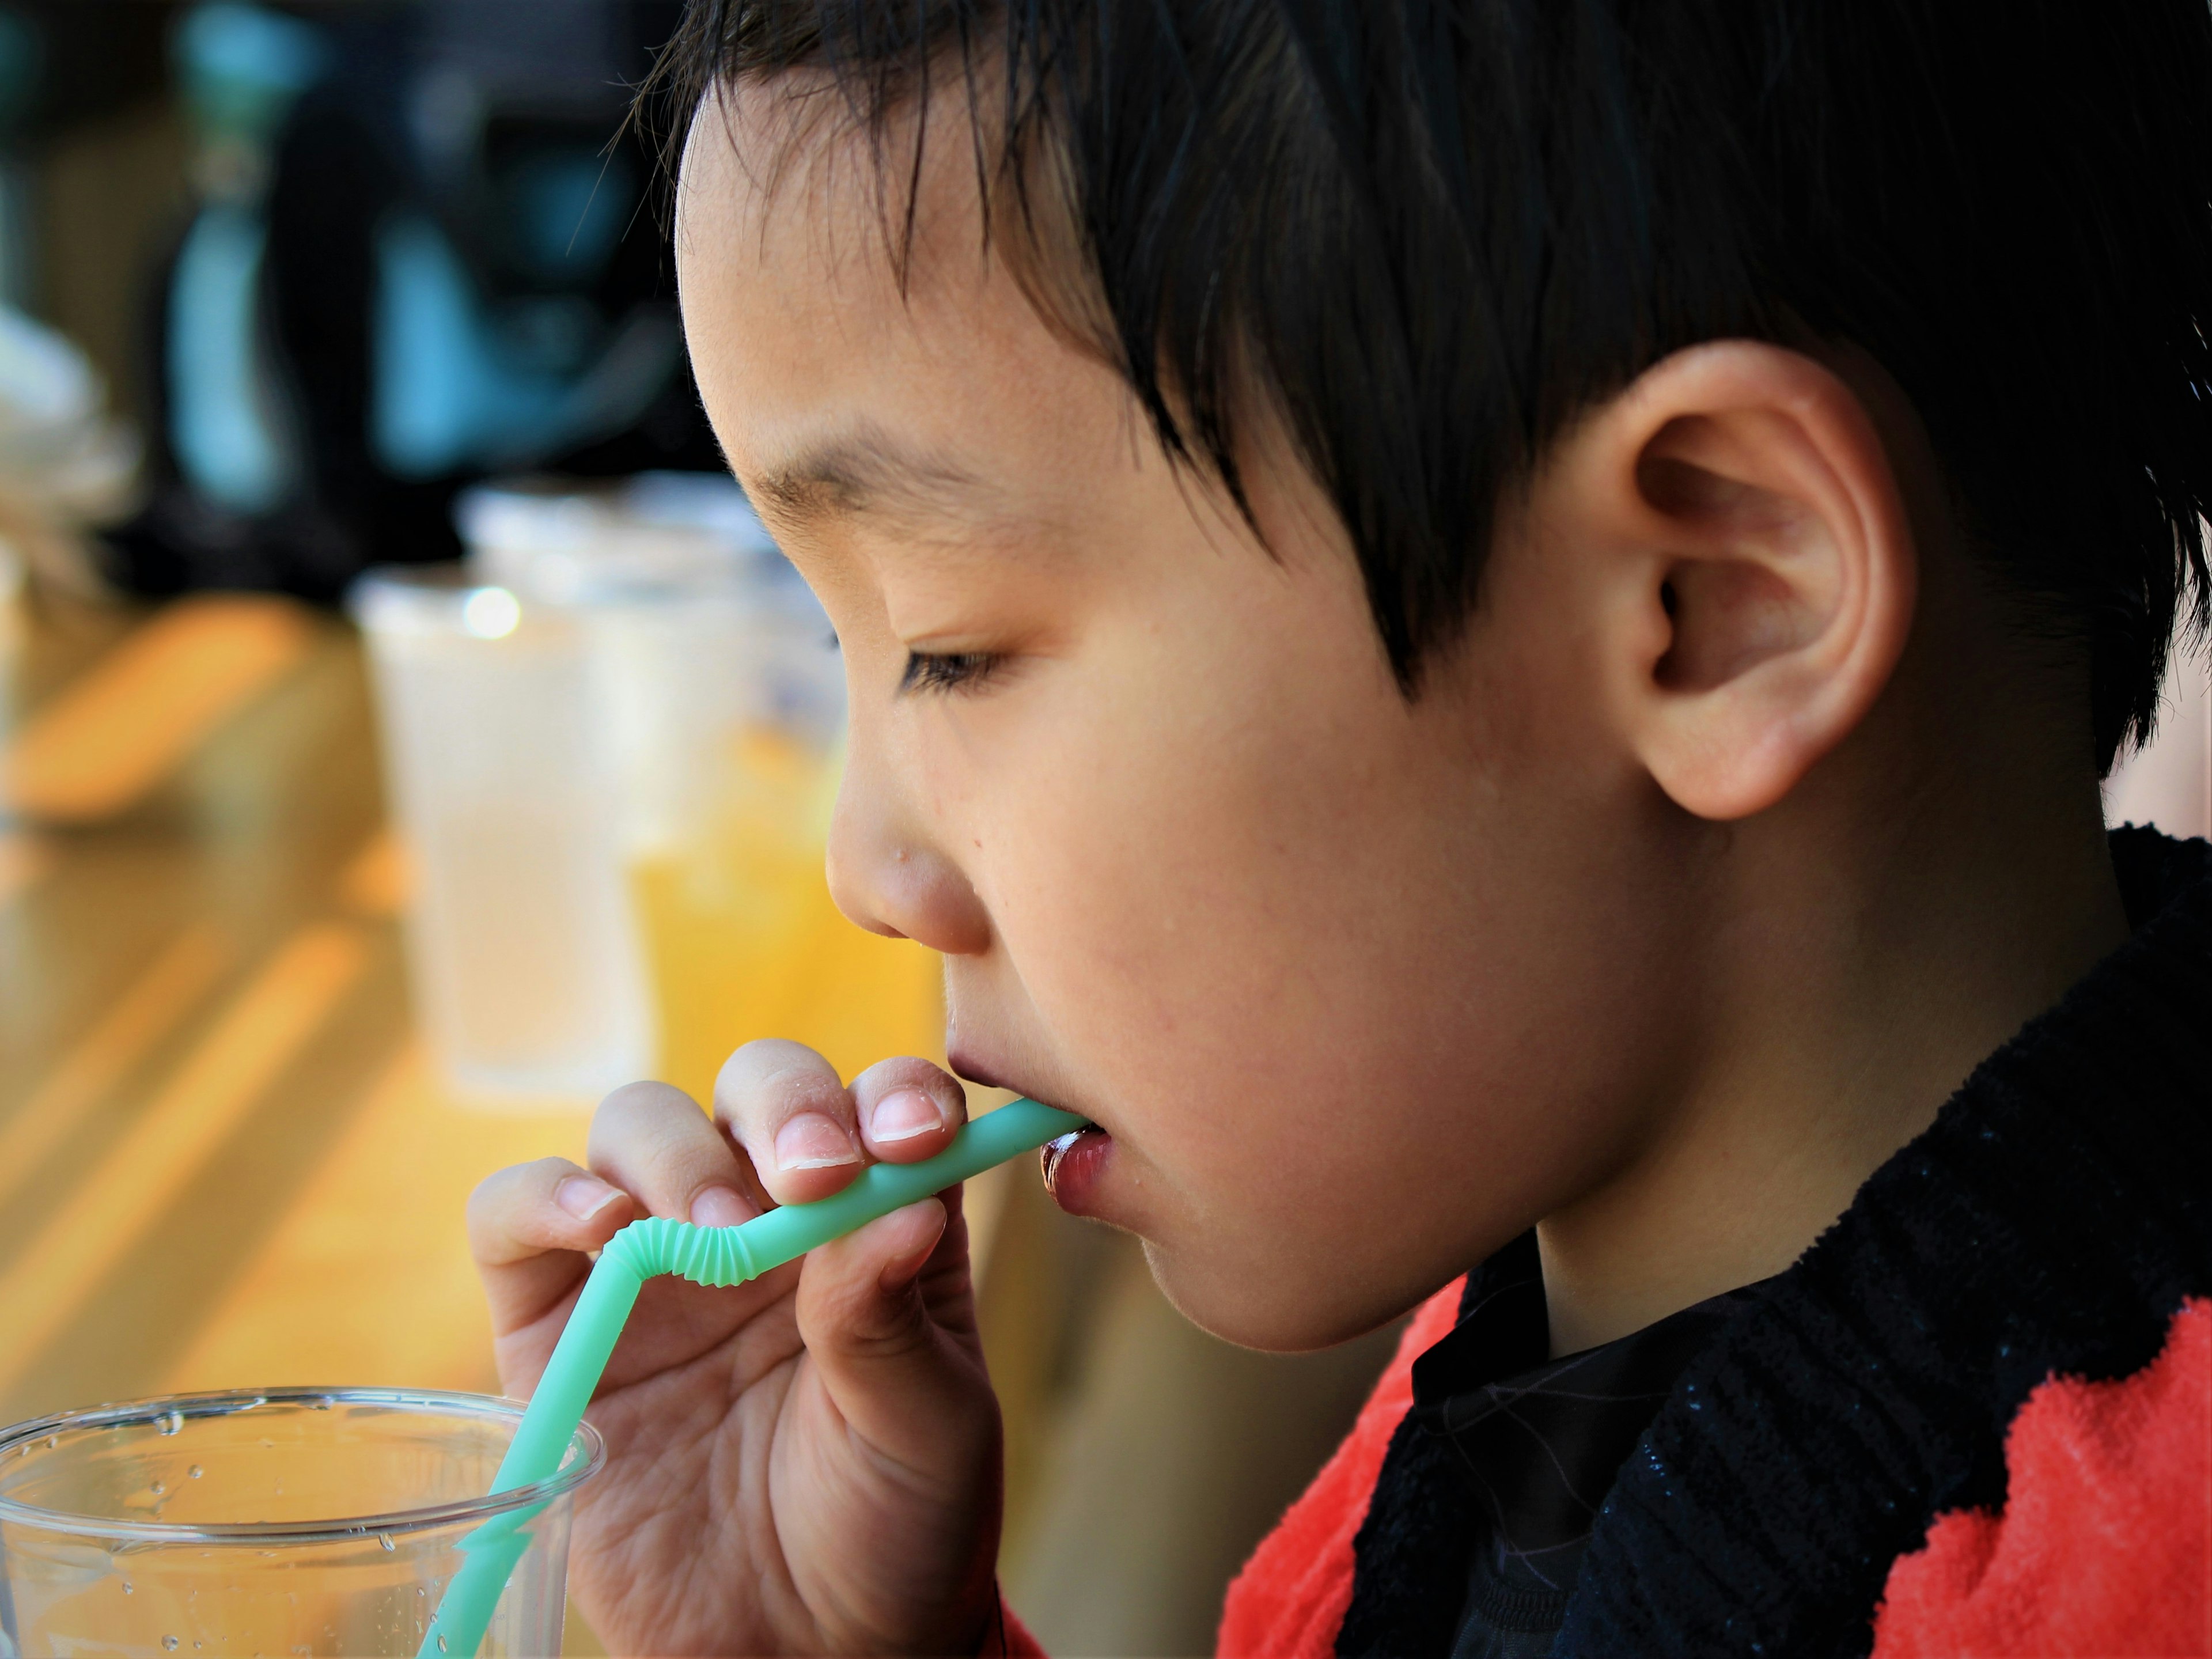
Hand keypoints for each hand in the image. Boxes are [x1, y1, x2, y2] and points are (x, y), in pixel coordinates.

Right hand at [468, 1042, 1002, 1655]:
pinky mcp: (557, 1321)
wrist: (802, 1652)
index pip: (880, 1103)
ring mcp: (655, 1258)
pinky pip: (515, 1216)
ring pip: (637, 1126)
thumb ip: (893, 1313)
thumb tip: (902, 1200)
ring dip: (676, 1152)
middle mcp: (764, 1211)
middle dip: (785, 1106)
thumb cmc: (890, 1522)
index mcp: (870, 1216)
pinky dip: (542, 1198)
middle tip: (815, 1174)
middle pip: (755, 1087)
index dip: (894, 1096)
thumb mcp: (925, 1423)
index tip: (913, 1139)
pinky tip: (600, 1231)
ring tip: (716, 1233)